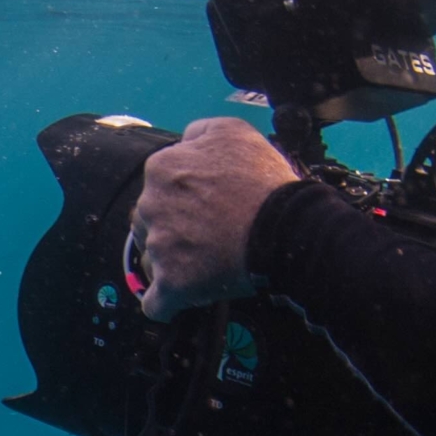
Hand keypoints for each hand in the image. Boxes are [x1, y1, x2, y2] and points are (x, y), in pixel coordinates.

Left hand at [131, 117, 298, 320]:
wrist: (286, 227)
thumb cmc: (264, 182)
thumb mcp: (233, 131)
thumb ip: (198, 133)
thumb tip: (184, 143)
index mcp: (161, 169)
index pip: (159, 188)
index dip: (183, 200)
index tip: (206, 208)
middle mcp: (150, 205)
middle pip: (150, 224)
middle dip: (173, 231)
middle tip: (209, 235)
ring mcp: (158, 246)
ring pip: (153, 260)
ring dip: (173, 263)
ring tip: (207, 262)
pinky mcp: (171, 283)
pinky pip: (156, 303)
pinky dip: (169, 303)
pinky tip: (186, 296)